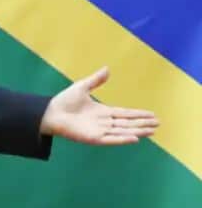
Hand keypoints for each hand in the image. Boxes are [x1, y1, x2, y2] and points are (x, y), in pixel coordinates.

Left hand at [40, 67, 158, 144]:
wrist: (49, 112)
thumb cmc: (63, 101)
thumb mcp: (82, 87)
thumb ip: (96, 80)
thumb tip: (107, 68)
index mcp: (102, 112)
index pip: (125, 114)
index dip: (139, 114)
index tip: (152, 115)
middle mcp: (103, 123)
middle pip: (127, 123)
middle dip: (143, 124)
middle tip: (158, 124)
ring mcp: (99, 131)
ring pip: (123, 131)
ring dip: (138, 131)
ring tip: (152, 130)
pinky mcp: (93, 138)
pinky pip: (111, 139)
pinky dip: (122, 139)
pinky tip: (135, 138)